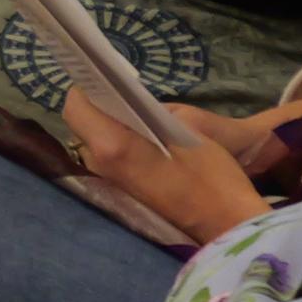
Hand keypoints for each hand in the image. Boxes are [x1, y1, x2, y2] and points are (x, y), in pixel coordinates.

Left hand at [60, 96, 275, 242]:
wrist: (226, 221)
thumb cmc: (210, 172)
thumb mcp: (185, 127)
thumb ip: (147, 110)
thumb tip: (127, 100)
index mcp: (112, 147)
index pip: (76, 108)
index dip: (87, 89)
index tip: (106, 80)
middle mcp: (101, 167)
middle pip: (82, 126)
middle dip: (98, 106)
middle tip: (123, 94)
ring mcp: (110, 183)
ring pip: (94, 143)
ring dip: (107, 125)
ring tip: (134, 113)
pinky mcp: (122, 192)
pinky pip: (108, 158)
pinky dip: (116, 143)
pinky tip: (141, 137)